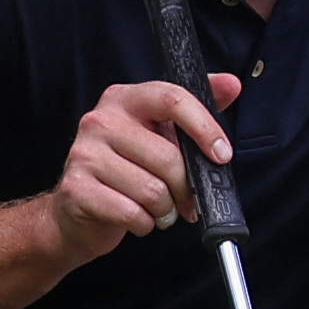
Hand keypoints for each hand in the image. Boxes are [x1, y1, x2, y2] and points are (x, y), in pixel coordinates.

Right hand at [46, 75, 240, 260]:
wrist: (77, 210)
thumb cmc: (127, 168)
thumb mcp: (160, 134)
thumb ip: (195, 110)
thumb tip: (231, 84)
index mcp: (124, 99)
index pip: (172, 99)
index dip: (205, 128)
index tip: (222, 155)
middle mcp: (100, 120)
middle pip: (168, 157)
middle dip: (186, 188)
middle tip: (186, 201)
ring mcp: (84, 154)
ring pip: (152, 190)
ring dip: (164, 209)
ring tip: (158, 209)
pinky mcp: (76, 189)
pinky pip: (132, 213)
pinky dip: (144, 224)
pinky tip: (138, 218)